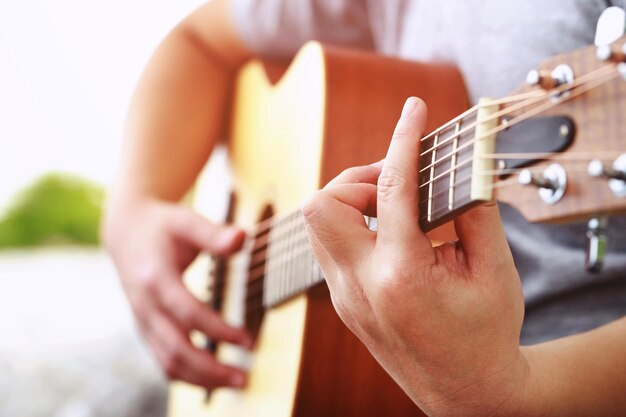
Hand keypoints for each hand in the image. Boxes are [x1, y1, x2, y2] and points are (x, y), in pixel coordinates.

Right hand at [104, 197, 251, 388]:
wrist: (126, 232)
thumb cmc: (162, 226)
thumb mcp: (187, 221)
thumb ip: (214, 233)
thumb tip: (243, 238)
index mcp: (155, 278)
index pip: (188, 314)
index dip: (218, 330)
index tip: (248, 340)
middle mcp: (144, 305)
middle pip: (175, 349)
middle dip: (210, 369)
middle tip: (243, 377)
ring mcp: (142, 320)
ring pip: (167, 362)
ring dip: (201, 378)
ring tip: (234, 381)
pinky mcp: (145, 328)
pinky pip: (163, 360)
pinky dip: (187, 374)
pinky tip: (213, 377)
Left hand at [302, 98, 528, 415]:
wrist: (467, 394)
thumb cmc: (485, 335)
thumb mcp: (494, 270)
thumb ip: (474, 212)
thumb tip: (458, 168)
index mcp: (402, 277)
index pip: (391, 189)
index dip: (403, 140)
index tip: (413, 110)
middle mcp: (360, 287)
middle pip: (321, 203)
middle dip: (356, 177)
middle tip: (397, 181)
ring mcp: (344, 297)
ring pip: (316, 224)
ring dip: (350, 200)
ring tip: (394, 205)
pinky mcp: (342, 302)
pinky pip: (329, 245)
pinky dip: (352, 225)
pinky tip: (387, 232)